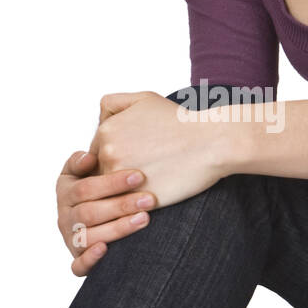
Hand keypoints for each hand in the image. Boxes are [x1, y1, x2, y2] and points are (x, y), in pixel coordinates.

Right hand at [55, 148, 156, 276]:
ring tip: (144, 219)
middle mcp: (65, 216)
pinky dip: (90, 260)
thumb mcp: (94, 165)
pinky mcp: (78, 260)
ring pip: (88, 237)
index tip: (139, 176)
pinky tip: (106, 250)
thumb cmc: (105, 181)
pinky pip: (78, 265)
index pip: (86, 188)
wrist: (104, 206)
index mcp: (65, 190)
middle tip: (150, 199)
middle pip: (89, 213)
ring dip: (116, 229)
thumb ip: (88, 157)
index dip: (112, 183)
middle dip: (121, 205)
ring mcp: (70, 239)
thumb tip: (89, 158)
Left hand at [90, 90, 226, 209]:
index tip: (136, 156)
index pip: (95, 153)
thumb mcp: (144, 99)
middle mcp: (107, 153)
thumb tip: (100, 122)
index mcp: (106, 131)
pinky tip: (152, 195)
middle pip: (101, 172)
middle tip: (143, 169)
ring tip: (147, 184)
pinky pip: (125, 208)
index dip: (116, 157)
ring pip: (111, 191)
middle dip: (117, 173)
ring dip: (124, 191)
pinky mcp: (135, 199)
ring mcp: (119, 178)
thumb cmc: (181, 122)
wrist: (212, 142)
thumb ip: (114, 105)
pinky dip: (134, 205)